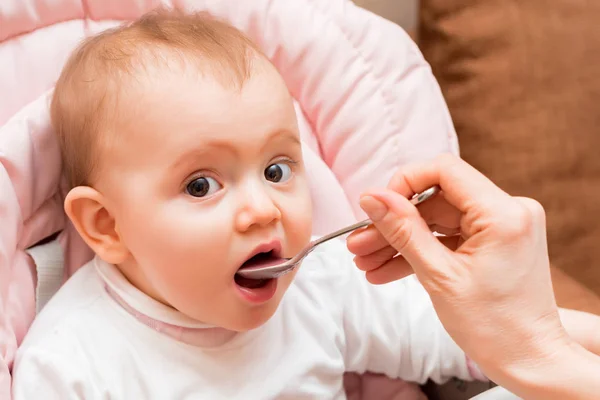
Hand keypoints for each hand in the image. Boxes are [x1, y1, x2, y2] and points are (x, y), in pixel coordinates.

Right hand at [346, 154, 571, 384]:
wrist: (528, 361)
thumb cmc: (495, 327)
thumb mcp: (438, 276)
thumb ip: (403, 231)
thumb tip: (372, 198)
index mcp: (503, 214)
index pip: (444, 170)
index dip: (404, 183)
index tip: (377, 208)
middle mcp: (508, 212)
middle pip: (435, 200)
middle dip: (393, 223)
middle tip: (359, 243)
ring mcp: (501, 227)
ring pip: (436, 221)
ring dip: (400, 241)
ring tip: (365, 262)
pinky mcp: (493, 243)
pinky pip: (447, 238)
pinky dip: (419, 252)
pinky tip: (386, 270)